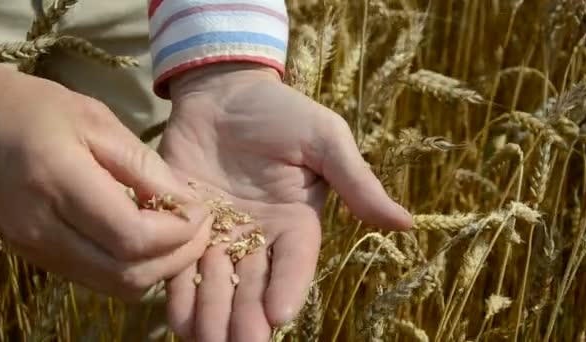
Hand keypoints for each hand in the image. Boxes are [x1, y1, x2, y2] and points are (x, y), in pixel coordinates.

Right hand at [0, 61, 211, 299]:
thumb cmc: (37, 109)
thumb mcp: (97, 121)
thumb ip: (143, 166)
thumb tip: (188, 203)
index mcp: (58, 183)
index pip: (133, 237)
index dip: (179, 233)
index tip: (202, 211)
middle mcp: (44, 230)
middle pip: (128, 275)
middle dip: (178, 258)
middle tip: (201, 228)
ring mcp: (38, 250)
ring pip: (116, 286)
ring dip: (159, 269)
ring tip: (182, 235)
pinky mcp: (39, 257)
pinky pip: (99, 279)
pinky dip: (135, 268)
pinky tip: (151, 240)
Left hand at [159, 63, 411, 340]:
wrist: (222, 92)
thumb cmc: (280, 111)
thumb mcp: (325, 139)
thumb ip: (357, 181)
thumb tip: (406, 223)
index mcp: (297, 222)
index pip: (296, 263)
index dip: (289, 288)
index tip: (280, 314)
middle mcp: (260, 237)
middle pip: (255, 284)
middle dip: (248, 316)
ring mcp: (221, 235)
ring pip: (218, 283)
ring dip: (212, 313)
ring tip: (205, 339)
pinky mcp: (186, 226)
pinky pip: (183, 264)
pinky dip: (180, 291)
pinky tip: (178, 317)